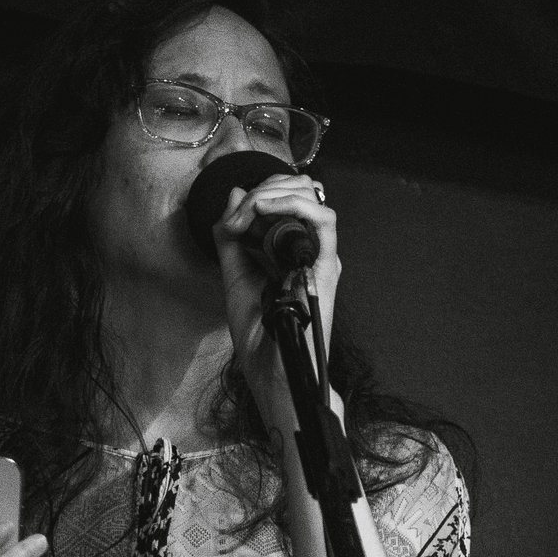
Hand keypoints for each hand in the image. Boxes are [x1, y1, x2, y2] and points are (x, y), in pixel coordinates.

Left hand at [213, 169, 340, 382]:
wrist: (271, 367)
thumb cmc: (258, 332)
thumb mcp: (233, 272)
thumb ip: (232, 234)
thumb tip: (238, 193)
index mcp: (289, 248)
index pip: (282, 197)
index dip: (256, 194)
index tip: (230, 220)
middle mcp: (308, 247)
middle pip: (298, 189)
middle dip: (263, 188)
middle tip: (238, 216)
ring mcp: (319, 254)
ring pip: (311, 195)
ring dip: (274, 193)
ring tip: (250, 213)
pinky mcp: (327, 265)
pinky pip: (323, 220)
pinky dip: (292, 204)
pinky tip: (266, 209)